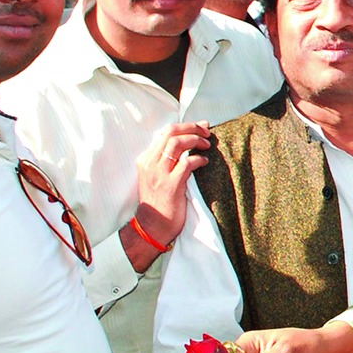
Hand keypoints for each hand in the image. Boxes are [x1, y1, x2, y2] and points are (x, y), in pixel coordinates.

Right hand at [127, 122, 211, 266]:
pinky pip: (186, 164)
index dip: (186, 126)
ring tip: (207, 145)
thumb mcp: (156, 176)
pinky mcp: (170, 185)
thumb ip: (166, 160)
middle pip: (171, 133)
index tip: (201, 126)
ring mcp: (159, 174)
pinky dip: (198, 159)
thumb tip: (187, 143)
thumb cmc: (159, 202)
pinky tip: (204, 162)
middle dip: (192, 128)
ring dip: (195, 140)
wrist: (152, 226)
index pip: (165, 132)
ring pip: (177, 144)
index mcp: (146, 159)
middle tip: (207, 131)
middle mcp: (150, 163)